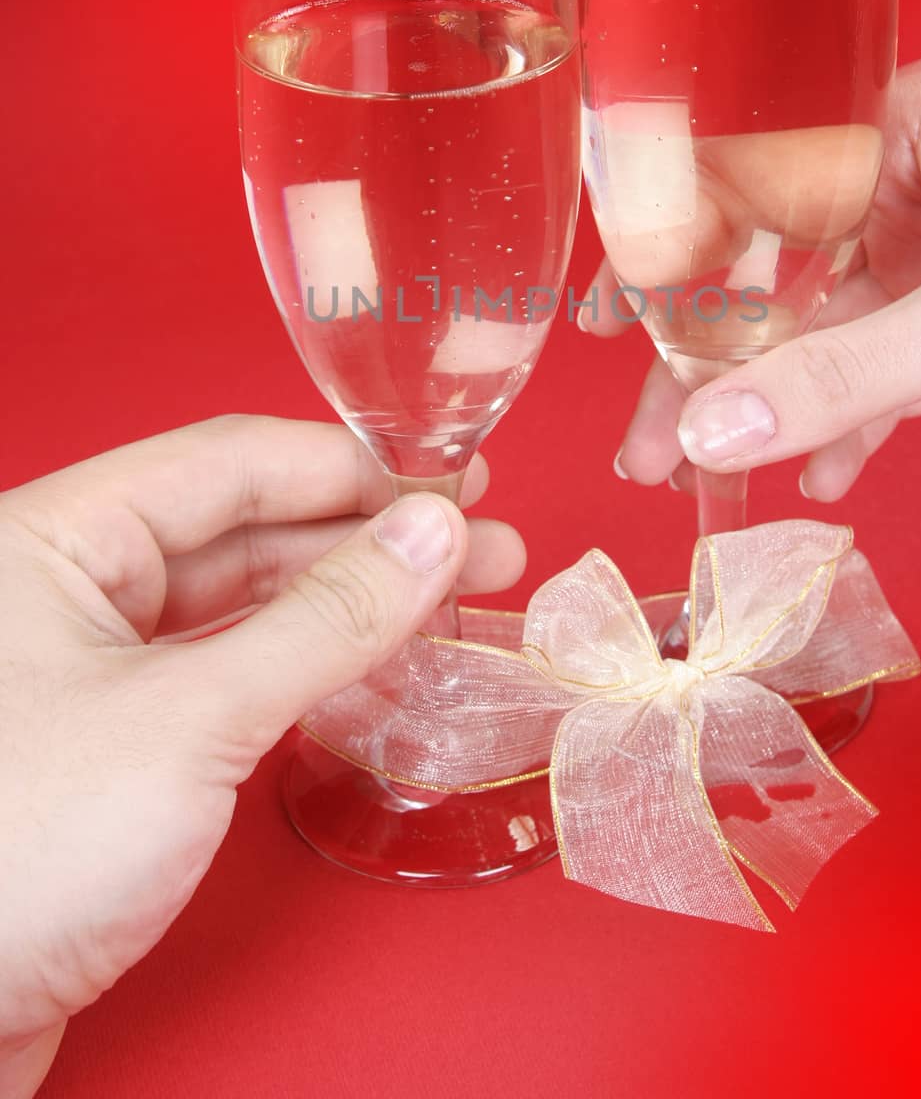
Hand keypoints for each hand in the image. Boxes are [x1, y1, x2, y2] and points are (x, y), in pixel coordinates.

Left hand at [0, 415, 522, 1094]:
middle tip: (478, 547)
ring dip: (346, 604)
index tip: (450, 479)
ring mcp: (88, 669)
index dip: (349, 467)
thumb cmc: (19, 853)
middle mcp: (64, 588)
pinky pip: (227, 675)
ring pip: (241, 606)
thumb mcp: (193, 719)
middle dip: (366, 540)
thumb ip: (324, 619)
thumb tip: (429, 534)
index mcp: (50, 540)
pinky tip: (378, 665)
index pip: (226, 465)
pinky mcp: (113, 746)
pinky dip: (307, 668)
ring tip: (452, 601)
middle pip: (242, 531)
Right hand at [583, 59, 920, 498]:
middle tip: (646, 440)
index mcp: (904, 122)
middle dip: (711, 363)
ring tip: (700, 477)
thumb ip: (846, 378)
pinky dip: (849, 424)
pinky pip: (878, 370)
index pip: (754, 176)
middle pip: (774, 269)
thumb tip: (709, 431)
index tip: (612, 318)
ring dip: (766, 407)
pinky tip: (822, 477)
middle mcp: (909, 177)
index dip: (672, 249)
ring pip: (819, 331)